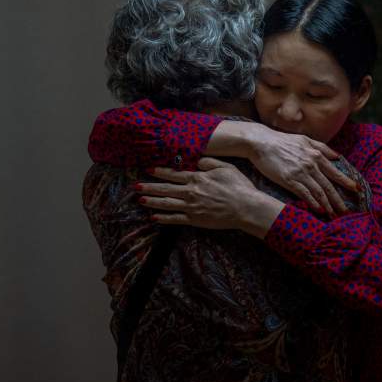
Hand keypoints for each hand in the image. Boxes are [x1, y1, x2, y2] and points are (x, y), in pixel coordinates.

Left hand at [135, 158, 283, 236]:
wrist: (246, 208)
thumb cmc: (239, 187)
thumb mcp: (226, 168)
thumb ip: (209, 162)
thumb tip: (196, 161)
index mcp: (197, 178)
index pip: (173, 174)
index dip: (159, 172)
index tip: (147, 170)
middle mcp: (191, 192)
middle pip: (165, 189)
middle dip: (149, 187)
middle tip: (135, 186)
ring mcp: (191, 207)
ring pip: (166, 203)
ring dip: (151, 201)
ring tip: (139, 199)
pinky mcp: (195, 220)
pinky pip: (175, 219)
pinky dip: (163, 218)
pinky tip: (153, 217)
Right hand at [244, 126, 357, 215]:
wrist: (261, 142)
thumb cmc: (282, 140)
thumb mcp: (305, 140)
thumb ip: (322, 148)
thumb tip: (337, 156)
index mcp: (316, 155)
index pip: (335, 172)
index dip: (347, 182)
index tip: (357, 190)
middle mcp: (311, 165)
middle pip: (329, 186)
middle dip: (339, 200)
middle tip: (347, 211)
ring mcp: (300, 173)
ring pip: (319, 192)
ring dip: (328, 205)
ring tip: (334, 215)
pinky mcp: (288, 180)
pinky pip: (304, 194)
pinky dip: (313, 202)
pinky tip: (319, 210)